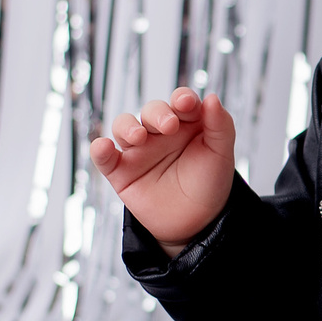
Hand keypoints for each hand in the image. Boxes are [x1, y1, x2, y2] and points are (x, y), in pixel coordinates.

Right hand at [89, 87, 237, 251]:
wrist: (197, 223)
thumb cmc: (209, 183)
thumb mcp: (221, 154)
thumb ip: (220, 125)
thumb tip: (212, 97)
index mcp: (186, 123)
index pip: (180, 101)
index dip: (182, 98)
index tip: (187, 103)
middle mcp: (160, 133)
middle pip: (151, 111)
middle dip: (157, 113)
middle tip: (169, 126)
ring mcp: (139, 151)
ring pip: (124, 126)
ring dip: (128, 126)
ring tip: (139, 137)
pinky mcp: (121, 171)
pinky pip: (105, 157)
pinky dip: (100, 149)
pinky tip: (104, 147)